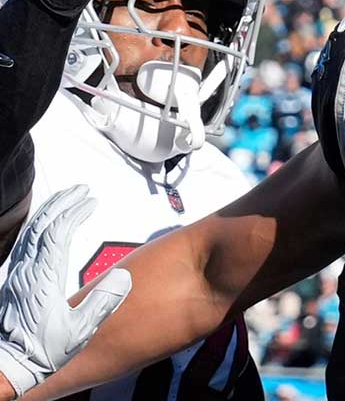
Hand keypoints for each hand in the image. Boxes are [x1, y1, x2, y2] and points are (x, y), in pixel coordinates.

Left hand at [0, 185, 130, 395]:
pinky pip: (25, 242)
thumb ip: (103, 303)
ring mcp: (17, 274)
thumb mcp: (80, 331)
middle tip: (81, 189)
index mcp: (42, 279)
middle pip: (41, 225)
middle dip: (61, 202)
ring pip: (30, 231)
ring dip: (49, 211)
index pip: (57, 233)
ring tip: (67, 199)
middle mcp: (26, 271)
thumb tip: (124, 276)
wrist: (8, 364)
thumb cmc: (42, 351)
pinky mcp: (14, 279)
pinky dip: (38, 226)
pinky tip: (48, 224)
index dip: (74, 212)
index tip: (91, 201)